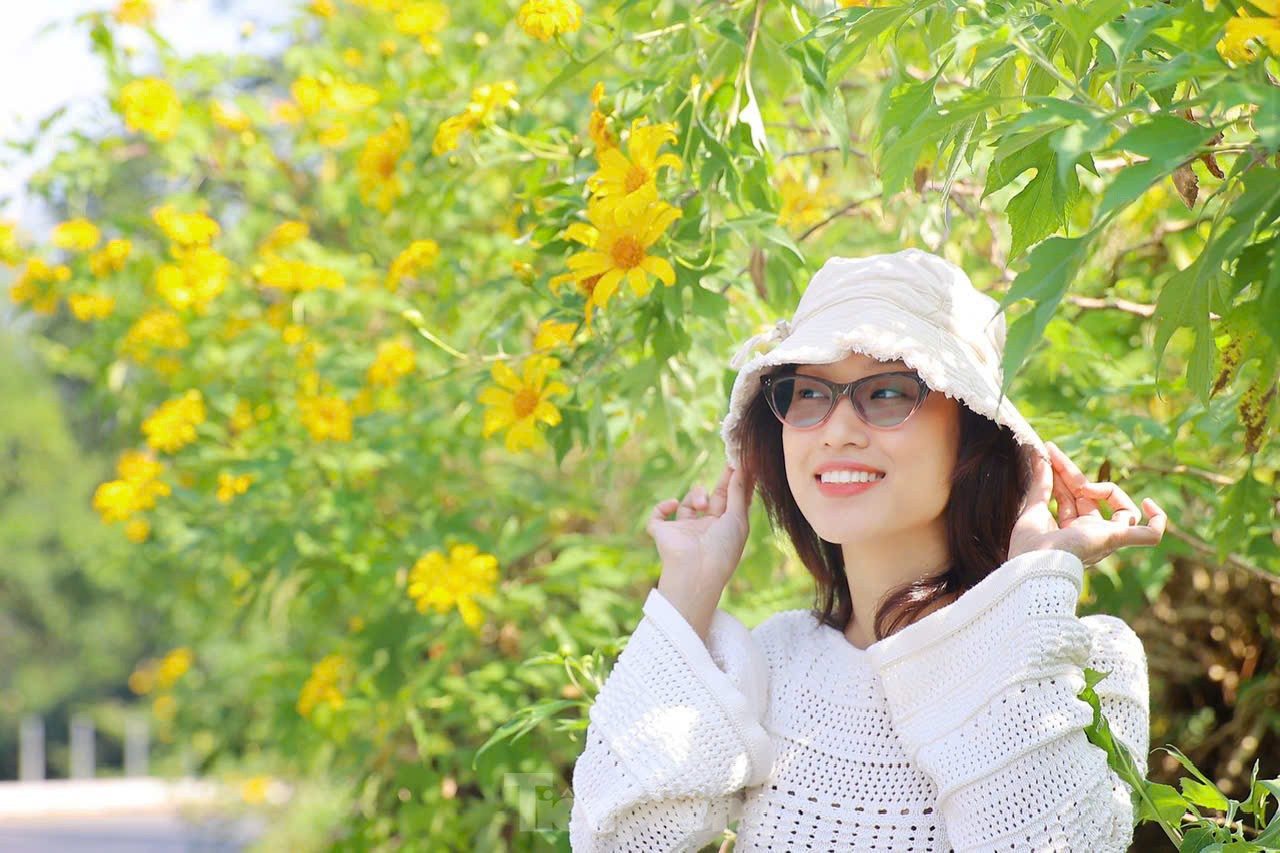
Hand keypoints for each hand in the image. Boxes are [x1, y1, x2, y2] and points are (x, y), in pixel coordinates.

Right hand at [646, 464, 755, 619]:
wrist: (697, 572)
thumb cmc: (723, 549)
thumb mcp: (737, 518)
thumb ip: (738, 492)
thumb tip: (741, 469)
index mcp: (725, 529)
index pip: (730, 502)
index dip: (736, 484)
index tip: (742, 465)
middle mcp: (705, 529)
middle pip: (712, 499)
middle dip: (721, 482)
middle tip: (730, 463)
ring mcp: (683, 532)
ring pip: (686, 503)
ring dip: (696, 496)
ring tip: (702, 504)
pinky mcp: (663, 533)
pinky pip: (657, 516)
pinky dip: (662, 507)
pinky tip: (673, 504)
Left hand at [1008, 441, 1165, 566]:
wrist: (1033, 566)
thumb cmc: (1029, 547)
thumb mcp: (1033, 508)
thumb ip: (1040, 484)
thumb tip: (1039, 455)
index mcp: (1068, 533)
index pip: (1072, 497)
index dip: (1062, 475)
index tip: (1048, 455)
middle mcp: (1089, 536)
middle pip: (1090, 497)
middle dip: (1071, 473)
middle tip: (1052, 452)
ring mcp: (1104, 538)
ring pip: (1118, 508)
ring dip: (1103, 487)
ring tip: (1082, 484)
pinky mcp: (1115, 538)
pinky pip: (1148, 535)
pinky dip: (1157, 522)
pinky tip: (1149, 504)